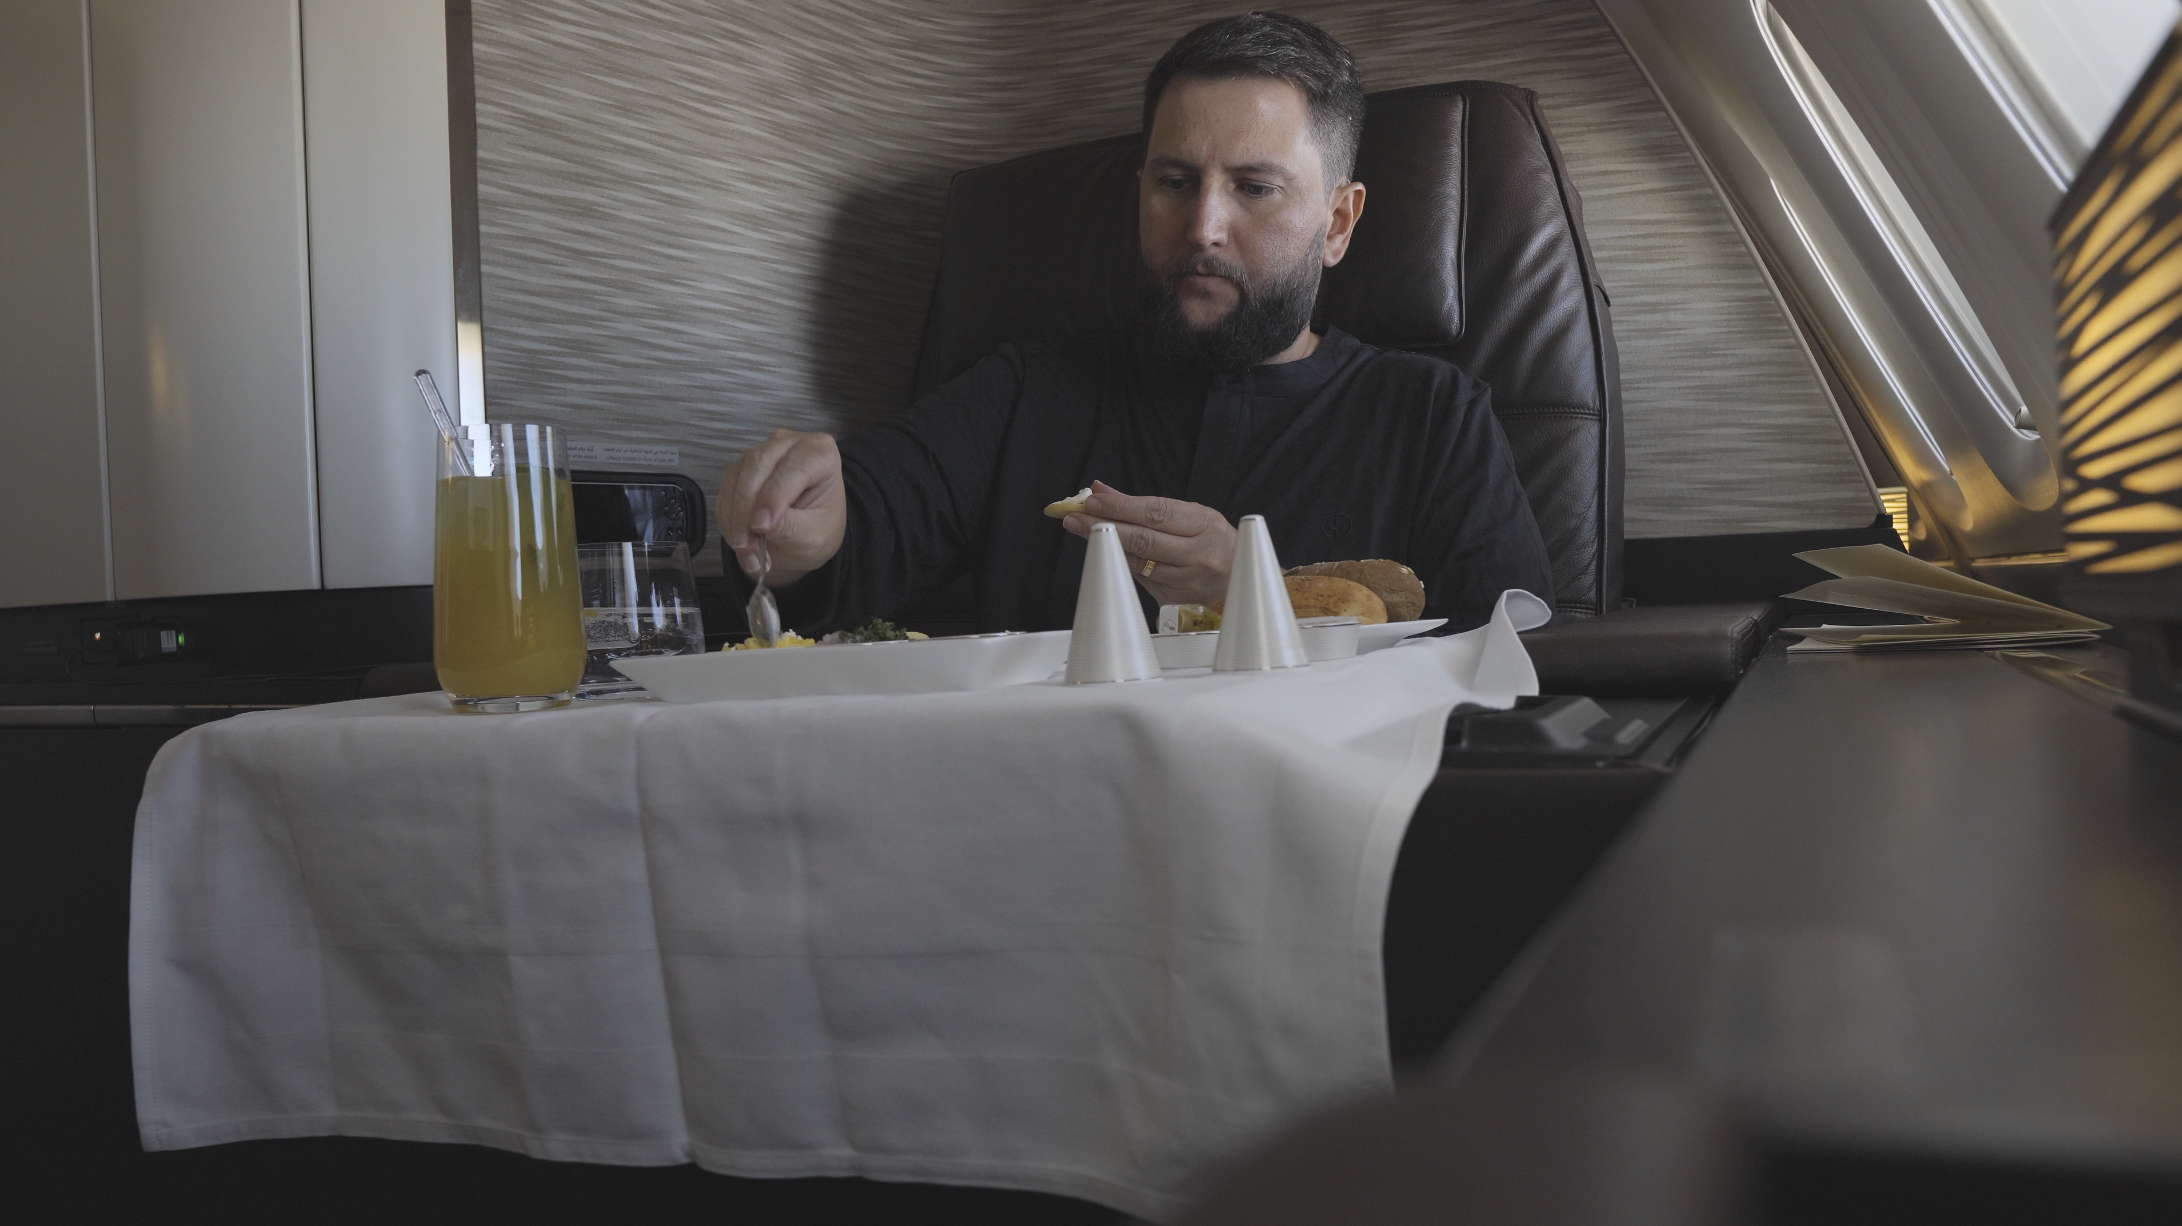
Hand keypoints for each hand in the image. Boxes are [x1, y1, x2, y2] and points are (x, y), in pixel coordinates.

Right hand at [718, 428, 845, 585]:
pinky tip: (740, 540)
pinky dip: (728, 518)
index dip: (775, 495)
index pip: (797, 466)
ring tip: (747, 550)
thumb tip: (759, 523)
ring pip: (736, 477)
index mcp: (822, 453)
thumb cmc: (818, 530)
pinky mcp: (740, 467)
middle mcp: (789, 444)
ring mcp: (761, 452)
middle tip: (748, 546)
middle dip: (748, 509)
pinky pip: (724, 490)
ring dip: (735, 518)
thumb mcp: (813, 538)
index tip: (762, 527)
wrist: (804, 535)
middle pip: (758, 464)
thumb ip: (790, 528)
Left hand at [1062, 481, 1234, 605]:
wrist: (1239, 580)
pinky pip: (1140, 579)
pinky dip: (1121, 562)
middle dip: (1104, 524)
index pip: (1156, 512)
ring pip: (1137, 562)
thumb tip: (1103, 490)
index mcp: (1204, 525)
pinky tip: (1107, 551)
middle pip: (1143, 539)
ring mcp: (1187, 581)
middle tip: (1074, 516)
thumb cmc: (1213, 542)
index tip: (1092, 500)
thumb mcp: (1190, 515)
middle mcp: (1198, 554)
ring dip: (1107, 544)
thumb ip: (1146, 504)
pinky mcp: (1175, 600)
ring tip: (1080, 528)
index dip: (1121, 506)